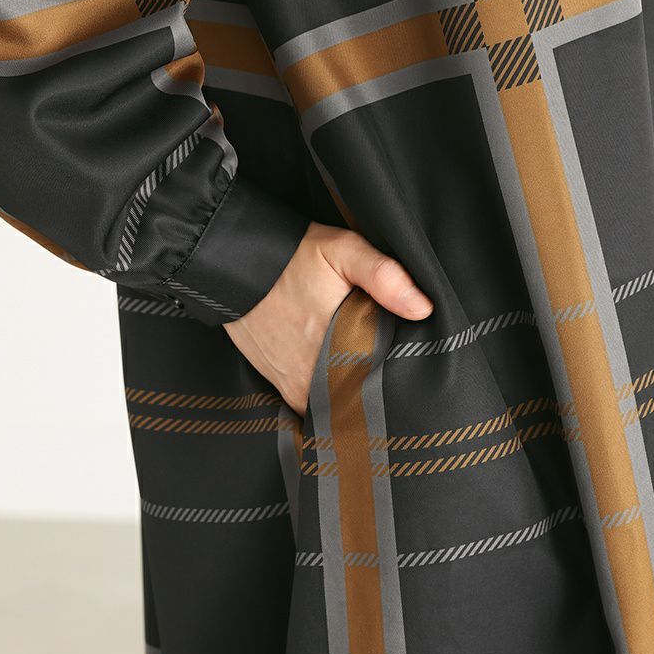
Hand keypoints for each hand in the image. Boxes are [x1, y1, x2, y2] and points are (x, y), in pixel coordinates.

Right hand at [223, 222, 433, 414]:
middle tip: (392, 372)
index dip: (398, 377)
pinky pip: (310, 401)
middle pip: (358, 397)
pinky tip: (336, 375)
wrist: (231, 265)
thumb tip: (423, 308)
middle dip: (375, 388)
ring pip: (335, 402)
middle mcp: (314, 378)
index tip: (410, 370)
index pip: (381, 382)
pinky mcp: (279, 384)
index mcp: (338, 350)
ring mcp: (294, 385)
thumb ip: (384, 276)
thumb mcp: (342, 251)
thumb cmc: (290, 257)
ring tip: (363, 373)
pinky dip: (325, 392)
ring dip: (349, 392)